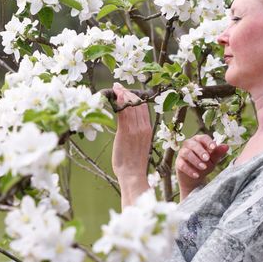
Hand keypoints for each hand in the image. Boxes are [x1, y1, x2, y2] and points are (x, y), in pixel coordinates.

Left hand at [111, 83, 151, 206]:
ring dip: (122, 94)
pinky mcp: (125, 132)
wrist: (133, 175)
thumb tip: (128, 128)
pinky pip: (123, 113)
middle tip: (119, 86)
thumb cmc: (133, 163)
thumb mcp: (138, 145)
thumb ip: (135, 134)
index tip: (127, 91)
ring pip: (130, 106)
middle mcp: (143, 127)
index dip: (135, 97)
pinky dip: (119, 102)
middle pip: (137, 104)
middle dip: (128, 93)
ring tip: (116, 87)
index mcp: (148, 130)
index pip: (143, 108)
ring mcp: (135, 129)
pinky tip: (115, 95)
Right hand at [175, 134, 228, 198]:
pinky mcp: (178, 163)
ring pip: (186, 153)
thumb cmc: (205, 164)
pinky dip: (189, 170)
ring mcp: (182, 153)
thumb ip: (218, 153)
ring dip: (195, 160)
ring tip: (203, 167)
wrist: (196, 177)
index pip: (203, 137)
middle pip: (193, 144)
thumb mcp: (213, 159)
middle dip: (200, 151)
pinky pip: (182, 164)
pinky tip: (196, 175)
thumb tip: (226, 146)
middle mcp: (189, 144)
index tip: (213, 147)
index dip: (208, 142)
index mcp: (199, 140)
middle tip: (207, 159)